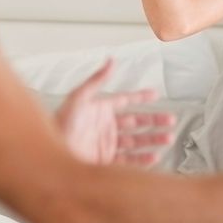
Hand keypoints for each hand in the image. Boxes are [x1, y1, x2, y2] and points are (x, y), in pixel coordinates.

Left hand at [54, 59, 175, 166]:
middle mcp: (105, 127)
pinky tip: (154, 156)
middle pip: (136, 122)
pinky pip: (129, 161)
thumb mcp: (78, 98)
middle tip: (170, 120)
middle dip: (154, 121)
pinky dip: (143, 159)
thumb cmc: (61, 124)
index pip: (125, 100)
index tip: (156, 94)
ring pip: (136, 141)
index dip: (140, 97)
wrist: (52, 156)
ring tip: (168, 138)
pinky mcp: (106, 162)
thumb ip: (97, 80)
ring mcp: (106, 145)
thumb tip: (110, 60)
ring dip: (153, 139)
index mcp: (100, 109)